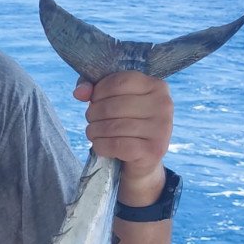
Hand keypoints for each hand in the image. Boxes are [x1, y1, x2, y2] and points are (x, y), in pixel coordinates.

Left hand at [73, 72, 172, 198]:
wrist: (142, 162)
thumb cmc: (127, 126)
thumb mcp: (114, 102)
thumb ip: (95, 90)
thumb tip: (80, 92)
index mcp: (156, 86)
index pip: (119, 82)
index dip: (98, 91)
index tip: (94, 101)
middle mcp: (163, 104)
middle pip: (113, 106)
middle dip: (93, 114)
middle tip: (91, 121)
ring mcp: (161, 128)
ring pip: (113, 126)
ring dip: (94, 131)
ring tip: (93, 133)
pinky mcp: (154, 150)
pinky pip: (117, 144)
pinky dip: (101, 146)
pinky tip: (100, 146)